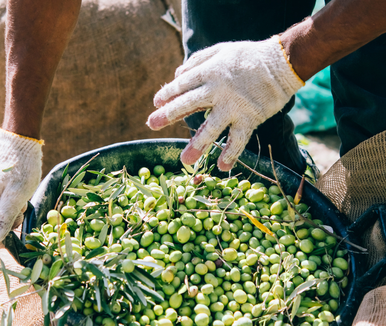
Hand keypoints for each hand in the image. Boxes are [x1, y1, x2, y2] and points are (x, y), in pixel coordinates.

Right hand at [0, 128, 42, 245]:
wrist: (19, 141)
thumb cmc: (22, 169)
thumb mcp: (18, 196)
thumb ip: (4, 217)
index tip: (10, 239)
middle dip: (0, 227)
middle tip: (20, 217)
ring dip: (4, 215)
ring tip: (21, 204)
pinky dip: (3, 205)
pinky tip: (16, 196)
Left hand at [147, 36, 303, 170]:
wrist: (282, 62)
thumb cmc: (248, 57)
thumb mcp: (220, 50)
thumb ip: (197, 61)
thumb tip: (177, 73)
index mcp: (209, 72)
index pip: (182, 84)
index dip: (168, 93)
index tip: (156, 104)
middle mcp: (217, 90)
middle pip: (188, 104)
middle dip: (168, 115)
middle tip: (151, 124)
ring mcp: (233, 106)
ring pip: (211, 128)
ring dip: (197, 145)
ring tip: (185, 161)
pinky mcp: (249, 118)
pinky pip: (238, 139)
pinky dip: (230, 154)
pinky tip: (221, 167)